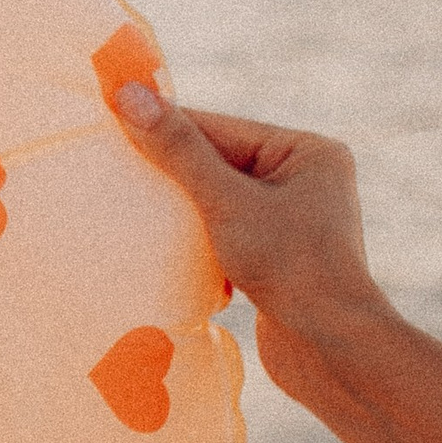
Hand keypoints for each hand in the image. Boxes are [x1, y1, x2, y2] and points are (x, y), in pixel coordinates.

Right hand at [112, 84, 383, 396]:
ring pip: (219, 202)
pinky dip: (196, 241)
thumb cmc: (289, 265)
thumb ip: (178, 149)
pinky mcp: (278, 259)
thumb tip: (129, 93)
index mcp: (308, 152)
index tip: (111, 122)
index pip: (221, 128)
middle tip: (113, 170)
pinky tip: (165, 249)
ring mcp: (294, 222)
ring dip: (181, 211)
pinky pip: (225, 234)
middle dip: (172, 174)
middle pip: (219, 163)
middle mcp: (306, 180)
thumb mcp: (226, 201)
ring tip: (132, 210)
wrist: (330, 349)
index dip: (166, 128)